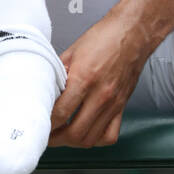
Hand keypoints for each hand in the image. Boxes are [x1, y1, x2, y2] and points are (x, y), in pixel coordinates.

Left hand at [48, 8, 150, 147]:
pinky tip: (87, 132)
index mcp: (84, 78)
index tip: (38, 124)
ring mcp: (113, 103)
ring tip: (62, 135)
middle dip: (56, 139)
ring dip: (73, 142)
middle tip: (46, 135)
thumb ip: (58, 73)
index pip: (60, 114)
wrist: (134, 32)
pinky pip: (110, 135)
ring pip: (91, 139)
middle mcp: (101, 95)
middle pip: (74, 133)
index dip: (45, 124)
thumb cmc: (105, 37)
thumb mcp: (73, 51)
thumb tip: (44, 89)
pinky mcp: (122, 106)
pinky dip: (96, 140)